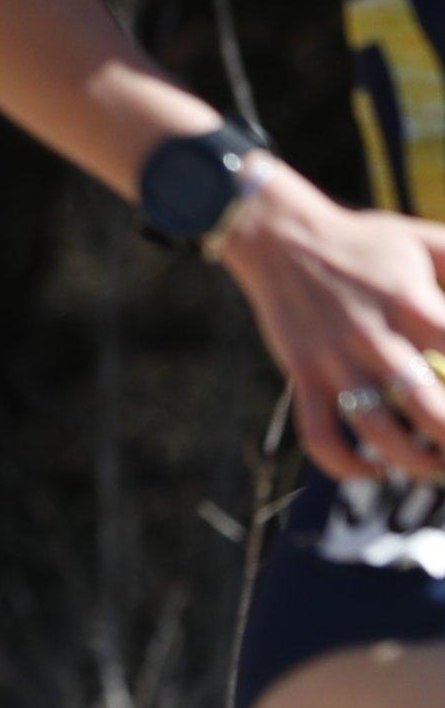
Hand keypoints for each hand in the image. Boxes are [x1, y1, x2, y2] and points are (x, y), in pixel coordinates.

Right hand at [221, 163, 444, 481]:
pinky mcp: (302, 376)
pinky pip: (319, 434)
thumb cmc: (365, 242)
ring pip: (377, 432)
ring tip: (435, 467)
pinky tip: (375, 470)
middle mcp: (373, 337)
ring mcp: (334, 361)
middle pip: (429, 408)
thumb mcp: (426, 242)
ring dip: (416, 462)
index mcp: (410, 302)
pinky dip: (346, 465)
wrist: (279, 236)